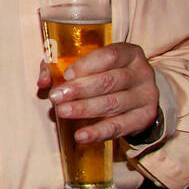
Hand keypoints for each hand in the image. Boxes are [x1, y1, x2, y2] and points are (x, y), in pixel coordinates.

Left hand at [37, 42, 159, 143]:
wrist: (136, 95)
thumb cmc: (103, 74)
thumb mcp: (87, 64)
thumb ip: (60, 67)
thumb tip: (42, 81)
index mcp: (128, 53)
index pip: (109, 56)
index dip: (86, 65)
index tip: (66, 75)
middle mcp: (141, 73)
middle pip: (109, 81)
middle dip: (80, 90)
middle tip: (56, 97)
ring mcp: (146, 96)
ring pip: (113, 104)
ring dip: (85, 109)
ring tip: (62, 112)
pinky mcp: (145, 118)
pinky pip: (120, 127)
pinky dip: (98, 132)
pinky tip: (81, 135)